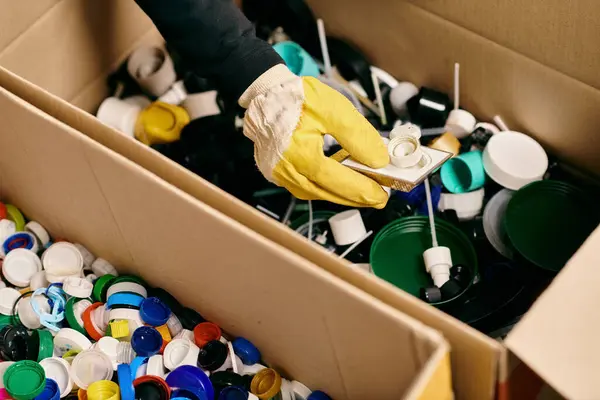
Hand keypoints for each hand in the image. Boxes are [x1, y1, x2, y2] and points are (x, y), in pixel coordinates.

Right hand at [240, 65, 389, 208]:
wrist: (264, 93)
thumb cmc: (296, 97)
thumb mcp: (334, 109)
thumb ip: (358, 136)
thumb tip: (378, 160)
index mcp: (301, 154)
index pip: (339, 181)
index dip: (364, 191)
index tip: (384, 195)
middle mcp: (288, 171)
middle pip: (329, 194)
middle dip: (356, 198)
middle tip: (378, 198)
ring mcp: (280, 174)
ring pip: (317, 194)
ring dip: (341, 195)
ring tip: (362, 190)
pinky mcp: (277, 173)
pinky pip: (305, 187)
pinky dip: (325, 187)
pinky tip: (338, 181)